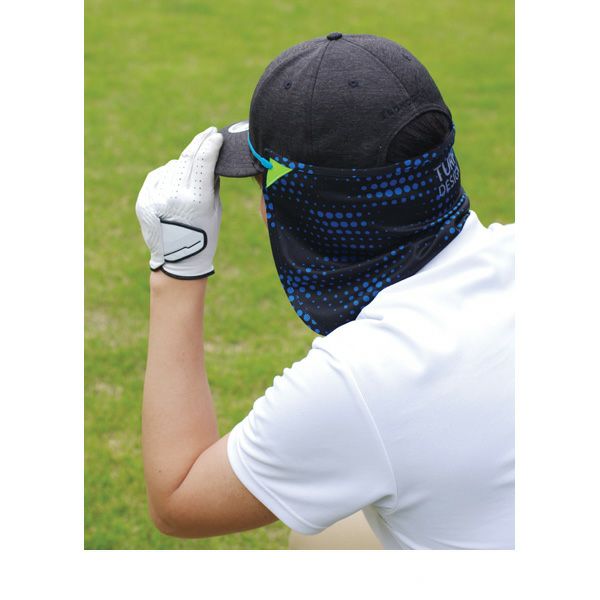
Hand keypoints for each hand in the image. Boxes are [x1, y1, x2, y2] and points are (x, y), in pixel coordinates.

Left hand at [136, 127, 223, 278]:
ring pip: (172, 166)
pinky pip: (158, 176)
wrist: (178, 260)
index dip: (211, 144)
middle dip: (199, 142)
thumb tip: (210, 158)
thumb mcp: (215, 209)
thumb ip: (211, 183)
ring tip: (190, 181)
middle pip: (187, 158)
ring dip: (183, 167)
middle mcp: (174, 195)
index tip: (216, 135)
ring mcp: (156, 197)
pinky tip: (174, 185)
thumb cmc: (203, 235)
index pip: (203, 160)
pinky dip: (167, 176)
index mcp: (197, 199)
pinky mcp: (143, 200)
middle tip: (208, 133)